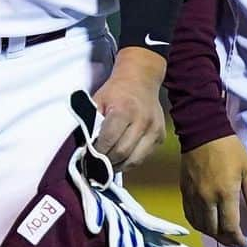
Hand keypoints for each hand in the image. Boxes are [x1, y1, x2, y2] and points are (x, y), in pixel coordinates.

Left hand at [92, 47, 165, 170]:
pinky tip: (121, 159)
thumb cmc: (116, 91)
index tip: (89, 157)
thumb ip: (92, 121)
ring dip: (120, 166)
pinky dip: (131, 161)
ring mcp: (154, 130)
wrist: (140, 80)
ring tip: (107, 166)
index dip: (97, 152)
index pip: (109, 140)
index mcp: (124, 110)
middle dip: (107, 162)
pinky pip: (144, 156)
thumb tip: (85, 145)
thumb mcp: (98, 100)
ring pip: (135, 160)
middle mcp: (142, 121)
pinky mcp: (161, 137)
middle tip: (96, 165)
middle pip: (123, 153)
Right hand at [180, 134, 246, 246]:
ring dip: (210, 233)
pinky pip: (188, 212)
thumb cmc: (229, 149)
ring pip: (199, 223)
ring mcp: (193, 193)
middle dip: (225, 239)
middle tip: (233, 241)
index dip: (237, 239)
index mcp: (225, 194)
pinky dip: (197, 222)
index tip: (244, 243)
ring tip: (220, 233)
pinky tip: (204, 221)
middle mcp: (207, 198)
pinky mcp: (183, 188)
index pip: (230, 227)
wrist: (202, 131)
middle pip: (213, 229)